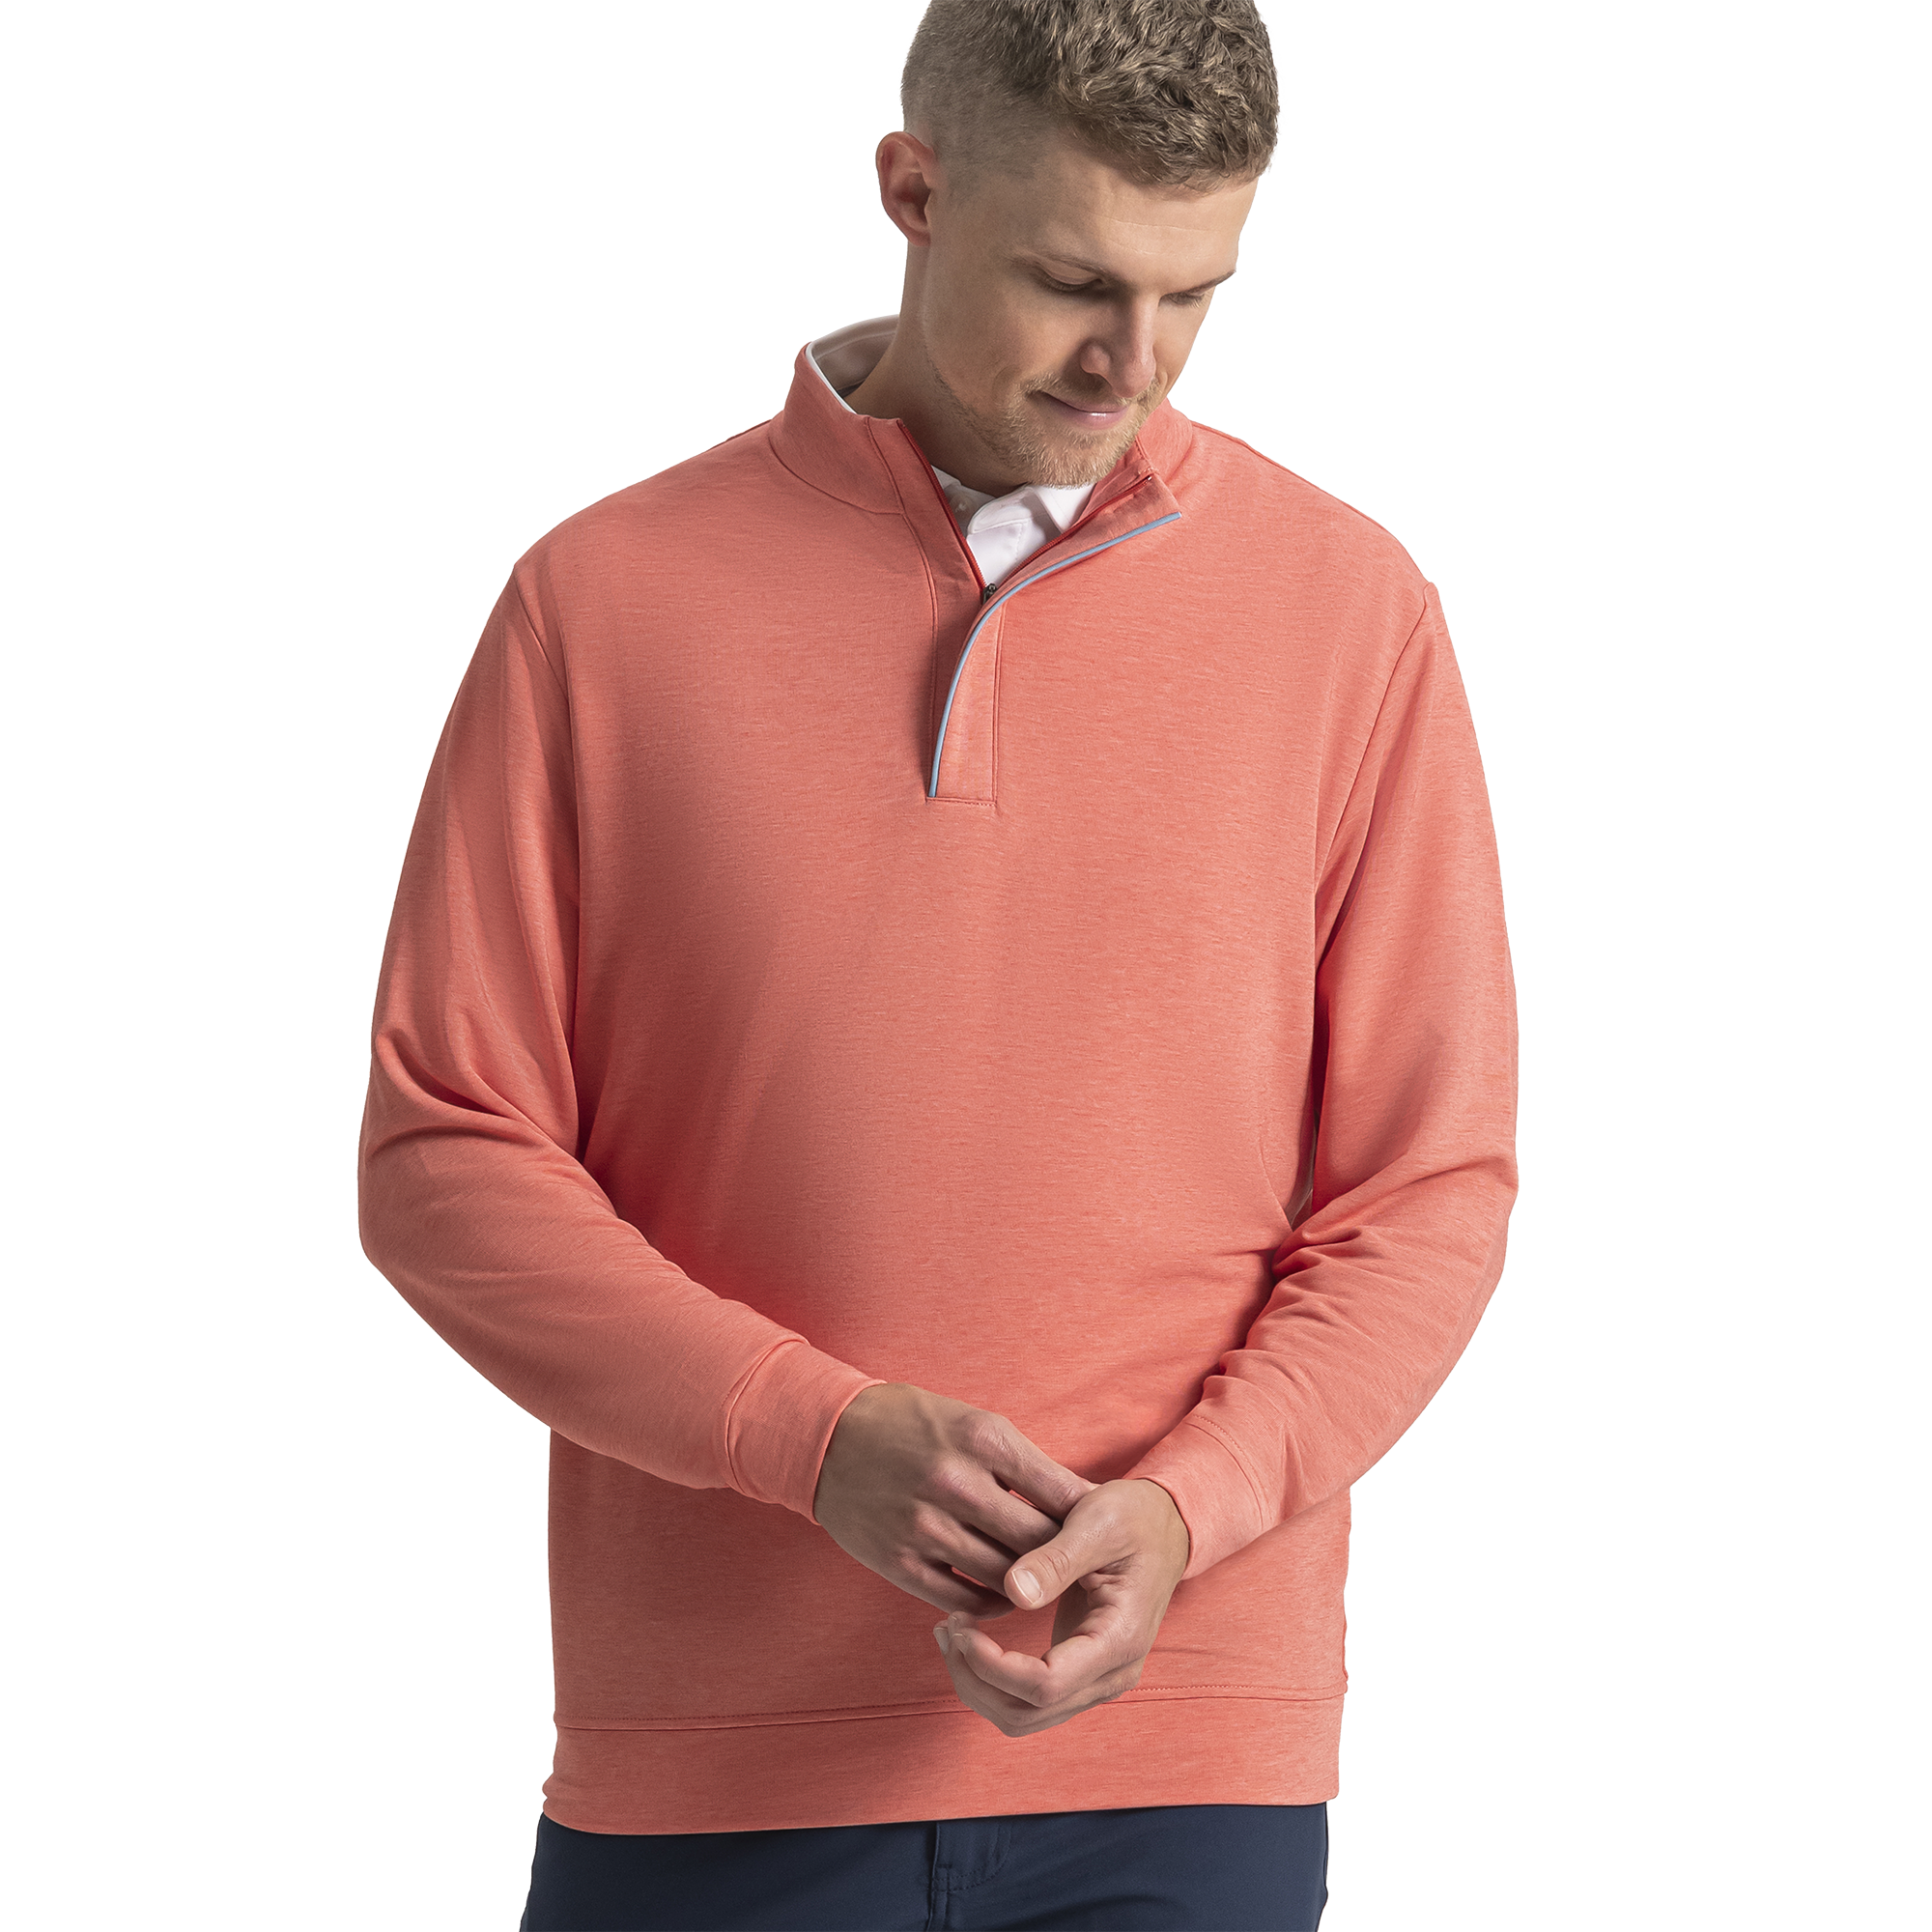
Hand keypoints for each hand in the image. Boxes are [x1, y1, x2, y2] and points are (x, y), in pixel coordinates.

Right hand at [813, 1383, 1098, 1617]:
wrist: (827, 1436)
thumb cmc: (912, 1423)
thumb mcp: (972, 1421)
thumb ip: (1022, 1463)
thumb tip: (1079, 1504)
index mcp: (982, 1438)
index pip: (1059, 1492)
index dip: (1086, 1519)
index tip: (1101, 1532)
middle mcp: (955, 1482)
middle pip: (1036, 1541)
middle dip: (1062, 1556)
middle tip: (1077, 1566)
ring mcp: (924, 1526)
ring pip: (1003, 1576)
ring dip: (1026, 1583)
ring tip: (1039, 1580)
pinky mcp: (897, 1561)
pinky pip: (961, 1599)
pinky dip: (988, 1602)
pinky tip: (998, 1591)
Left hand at [932, 1478, 1191, 1737]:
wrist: (1163, 1528)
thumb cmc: (1133, 1518)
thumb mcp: (1097, 1521)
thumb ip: (1057, 1558)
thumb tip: (1014, 1592)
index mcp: (1119, 1639)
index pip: (1044, 1685)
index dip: (992, 1665)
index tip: (959, 1623)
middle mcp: (1112, 1674)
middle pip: (1026, 1713)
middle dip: (974, 1678)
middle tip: (947, 1626)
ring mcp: (1097, 1680)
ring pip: (1022, 1717)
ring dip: (977, 1684)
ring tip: (950, 1631)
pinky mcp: (1079, 1673)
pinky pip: (1027, 1701)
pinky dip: (991, 1679)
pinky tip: (970, 1637)